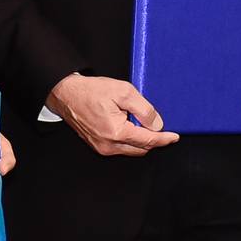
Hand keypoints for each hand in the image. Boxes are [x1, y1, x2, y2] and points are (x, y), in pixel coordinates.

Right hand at [46, 75, 179, 157]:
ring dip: (141, 140)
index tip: (175, 137)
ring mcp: (102, 148)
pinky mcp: (97, 146)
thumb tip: (157, 125)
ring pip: (131, 150)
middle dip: (154, 140)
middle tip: (160, 127)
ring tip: (141, 123)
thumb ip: (143, 109)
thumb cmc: (91, 91)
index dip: (164, 139)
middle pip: (141, 149)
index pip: (148, 140)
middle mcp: (108, 145)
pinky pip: (120, 148)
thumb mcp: (123, 91)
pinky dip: (129, 140)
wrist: (65, 94)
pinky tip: (130, 127)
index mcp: (116, 133)